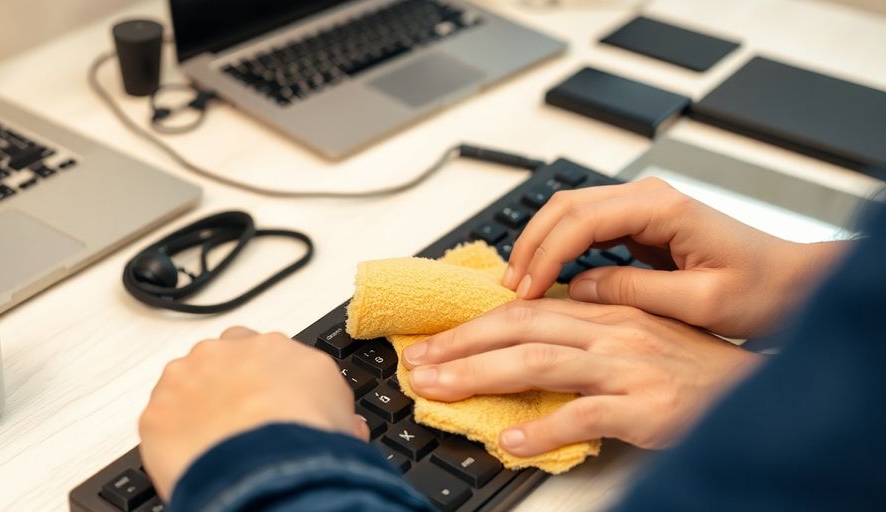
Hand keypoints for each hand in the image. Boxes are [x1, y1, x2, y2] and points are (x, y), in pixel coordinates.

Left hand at [139, 327, 366, 499]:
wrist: (269, 462)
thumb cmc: (307, 437)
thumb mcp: (344, 414)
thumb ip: (334, 406)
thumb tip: (346, 424)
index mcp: (275, 346)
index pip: (265, 350)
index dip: (265, 380)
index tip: (267, 401)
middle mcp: (228, 351)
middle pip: (220, 359)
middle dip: (226, 384)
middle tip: (239, 421)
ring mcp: (187, 377)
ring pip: (184, 384)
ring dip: (195, 406)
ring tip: (213, 442)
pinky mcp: (157, 411)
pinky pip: (160, 420)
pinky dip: (171, 437)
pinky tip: (191, 456)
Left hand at [402, 300, 760, 455]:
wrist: (755, 394)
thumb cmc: (693, 369)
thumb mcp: (635, 338)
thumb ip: (585, 335)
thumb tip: (527, 341)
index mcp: (605, 313)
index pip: (525, 312)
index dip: (473, 326)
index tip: (437, 342)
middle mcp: (611, 333)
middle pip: (520, 330)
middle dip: (462, 346)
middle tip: (420, 364)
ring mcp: (626, 368)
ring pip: (539, 363)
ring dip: (481, 376)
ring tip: (440, 390)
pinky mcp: (644, 407)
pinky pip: (584, 415)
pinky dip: (544, 429)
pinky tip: (512, 443)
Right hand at [503, 178, 845, 337]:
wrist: (794, 284)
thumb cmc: (763, 289)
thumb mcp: (701, 301)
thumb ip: (635, 291)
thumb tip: (577, 287)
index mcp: (663, 208)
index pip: (581, 220)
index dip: (546, 255)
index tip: (526, 291)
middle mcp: (648, 198)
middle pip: (565, 206)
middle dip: (530, 245)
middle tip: (510, 288)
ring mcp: (642, 208)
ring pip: (569, 213)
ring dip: (539, 245)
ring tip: (519, 284)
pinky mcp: (641, 225)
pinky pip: (585, 229)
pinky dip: (558, 250)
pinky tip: (547, 277)